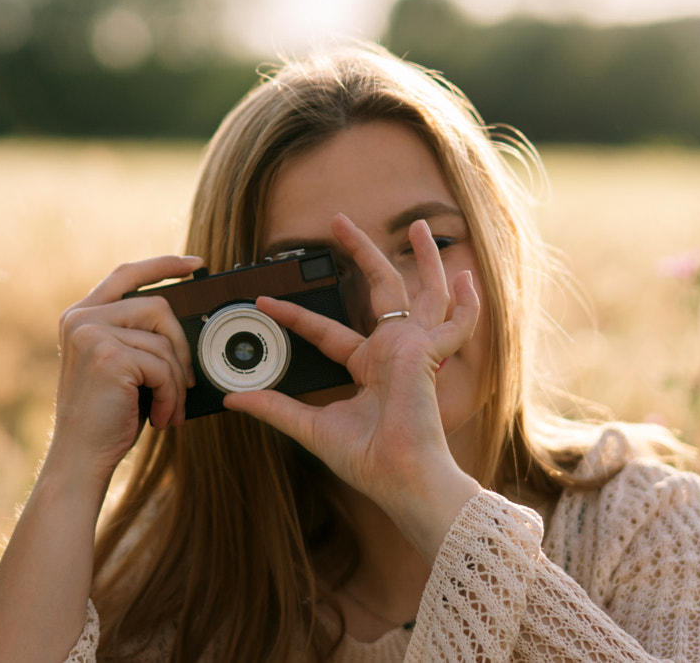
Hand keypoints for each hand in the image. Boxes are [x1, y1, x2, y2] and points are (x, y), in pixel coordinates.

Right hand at [47, 255, 200, 487]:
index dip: (163, 265)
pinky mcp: (108, 356)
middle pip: (159, 308)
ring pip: (165, 342)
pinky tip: (164, 416)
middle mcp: (81, 319)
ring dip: (178, 380)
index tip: (197, 264)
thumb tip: (188, 325)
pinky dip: (172, 395)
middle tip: (187, 384)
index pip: (126, 274)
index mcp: (82, 316)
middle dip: (182, 348)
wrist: (82, 456)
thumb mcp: (124, 366)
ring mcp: (92, 334)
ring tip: (172, 407)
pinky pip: (163, 367)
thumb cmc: (110, 415)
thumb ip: (140, 337)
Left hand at [225, 214, 480, 514]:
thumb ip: (275, 408)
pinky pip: (456, 324)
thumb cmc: (368, 460)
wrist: (399, 478)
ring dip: (424, 259)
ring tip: (418, 224)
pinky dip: (465, 304)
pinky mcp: (428, 352)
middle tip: (339, 222)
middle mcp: (393, 352)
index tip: (264, 303)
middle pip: (381, 291)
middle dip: (362, 254)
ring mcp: (415, 349)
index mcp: (369, 367)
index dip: (295, 316)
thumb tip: (232, 399)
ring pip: (423, 293)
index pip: (327, 331)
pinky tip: (466, 278)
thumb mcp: (311, 428)